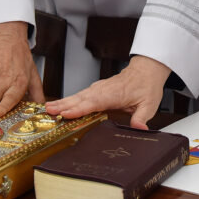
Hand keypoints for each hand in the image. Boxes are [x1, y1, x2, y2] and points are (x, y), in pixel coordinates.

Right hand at [45, 56, 170, 129]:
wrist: (147, 69)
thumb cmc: (147, 85)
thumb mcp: (149, 104)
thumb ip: (142, 118)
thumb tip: (140, 128)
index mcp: (114, 94)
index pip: (94, 103)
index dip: (79, 109)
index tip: (66, 114)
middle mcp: (104, 90)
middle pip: (81, 98)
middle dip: (64, 105)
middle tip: (48, 111)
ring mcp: (99, 88)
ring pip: (79, 95)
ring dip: (63, 101)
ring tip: (48, 108)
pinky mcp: (98, 89)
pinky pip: (81, 95)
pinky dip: (70, 99)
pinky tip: (61, 104)